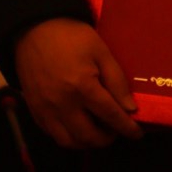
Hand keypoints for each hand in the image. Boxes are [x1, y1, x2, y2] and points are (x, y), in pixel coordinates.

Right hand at [14, 18, 142, 149]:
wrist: (34, 29)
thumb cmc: (72, 36)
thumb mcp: (101, 52)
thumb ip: (117, 81)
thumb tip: (130, 109)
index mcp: (82, 87)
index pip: (110, 116)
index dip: (127, 128)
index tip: (137, 134)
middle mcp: (62, 104)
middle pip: (89, 136)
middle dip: (108, 139)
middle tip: (117, 130)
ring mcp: (45, 110)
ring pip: (69, 142)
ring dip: (88, 142)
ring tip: (99, 131)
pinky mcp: (34, 111)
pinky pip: (53, 135)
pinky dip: (69, 137)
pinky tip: (78, 127)